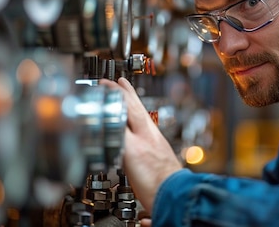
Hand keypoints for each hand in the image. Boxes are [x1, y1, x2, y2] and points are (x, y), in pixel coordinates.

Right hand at [100, 78, 182, 212]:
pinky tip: (130, 133)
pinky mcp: (154, 158)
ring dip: (130, 109)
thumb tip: (106, 118)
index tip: (107, 82)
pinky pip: (141, 134)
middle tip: (120, 81)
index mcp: (144, 131)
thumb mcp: (130, 151)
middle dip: (126, 95)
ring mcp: (153, 146)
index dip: (116, 93)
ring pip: (139, 121)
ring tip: (126, 101)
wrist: (171, 196)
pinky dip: (132, 127)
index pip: (128, 105)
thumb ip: (118, 133)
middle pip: (136, 110)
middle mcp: (149, 135)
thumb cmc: (154, 178)